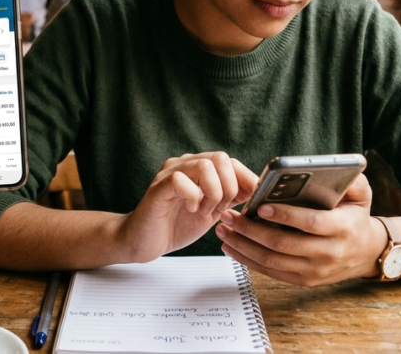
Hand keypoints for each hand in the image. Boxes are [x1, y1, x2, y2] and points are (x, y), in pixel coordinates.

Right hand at [117, 152, 257, 262]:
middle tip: (221, 208)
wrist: (143, 242)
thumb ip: (231, 198)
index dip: (246, 179)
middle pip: (221, 158)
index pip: (231, 162)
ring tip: (205, 211)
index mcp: (199, 169)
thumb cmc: (175, 226)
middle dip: (229, 187)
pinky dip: (193, 197)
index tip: (251, 200)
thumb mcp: (212, 211)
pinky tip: (190, 210)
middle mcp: (185, 165)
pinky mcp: (158, 187)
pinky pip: (181, 180)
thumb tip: (258, 192)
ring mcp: (170, 173)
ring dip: (213, 193)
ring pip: (204, 166)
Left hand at [215, 174, 387, 286]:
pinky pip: (271, 272)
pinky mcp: (304, 280)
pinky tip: (232, 247)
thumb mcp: (361, 194)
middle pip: (283, 244)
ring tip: (223, 230)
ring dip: (243, 246)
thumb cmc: (355, 216)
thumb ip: (350, 178)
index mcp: (342, 228)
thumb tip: (330, 167)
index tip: (260, 207)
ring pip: (272, 261)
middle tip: (228, 216)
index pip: (310, 223)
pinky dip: (248, 261)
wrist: (365, 252)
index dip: (285, 216)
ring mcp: (315, 271)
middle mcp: (328, 253)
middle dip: (251, 230)